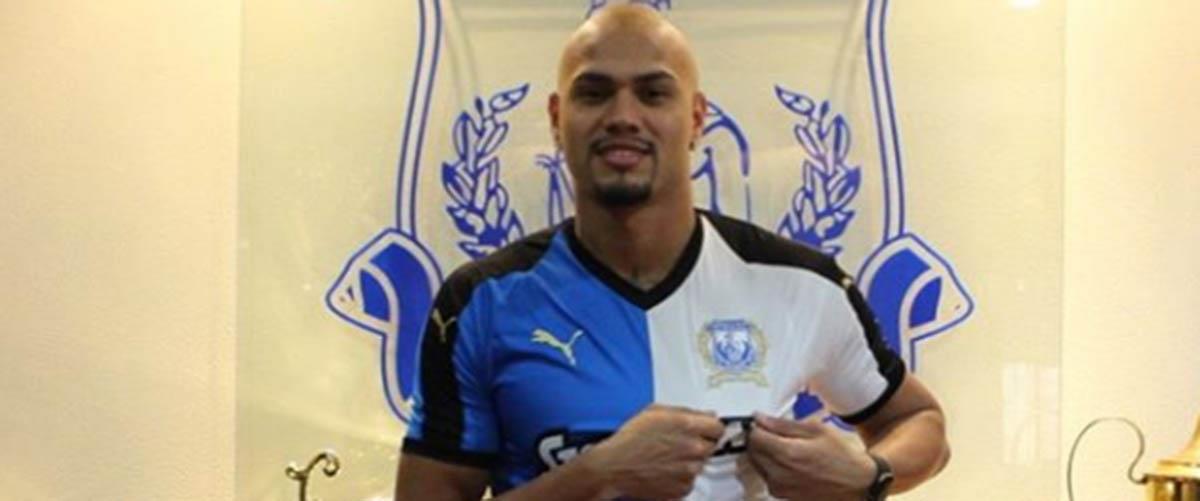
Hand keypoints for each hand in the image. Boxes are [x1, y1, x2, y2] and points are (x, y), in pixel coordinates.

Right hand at [581, 404, 724, 499]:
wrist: (615, 466)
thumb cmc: (630, 439)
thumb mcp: (656, 412)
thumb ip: (687, 412)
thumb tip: (707, 415)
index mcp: (688, 426)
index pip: (719, 427)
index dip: (710, 428)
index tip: (705, 431)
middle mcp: (693, 449)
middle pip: (710, 446)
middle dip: (698, 444)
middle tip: (678, 444)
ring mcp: (690, 471)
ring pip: (700, 464)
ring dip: (689, 461)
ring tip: (666, 458)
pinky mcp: (683, 489)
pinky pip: (690, 481)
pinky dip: (681, 477)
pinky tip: (664, 470)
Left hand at [745, 414, 875, 500]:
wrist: (858, 484)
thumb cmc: (841, 456)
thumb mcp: (815, 430)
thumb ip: (783, 425)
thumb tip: (760, 418)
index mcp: (786, 454)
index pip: (754, 436)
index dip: (757, 426)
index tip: (764, 422)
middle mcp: (778, 474)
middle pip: (752, 450)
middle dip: (760, 439)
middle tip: (776, 433)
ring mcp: (779, 487)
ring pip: (757, 463)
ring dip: (764, 453)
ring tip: (786, 447)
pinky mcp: (782, 495)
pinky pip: (766, 476)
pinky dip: (771, 466)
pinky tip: (790, 462)